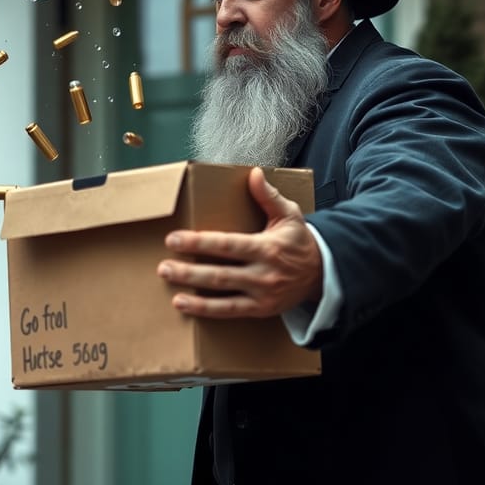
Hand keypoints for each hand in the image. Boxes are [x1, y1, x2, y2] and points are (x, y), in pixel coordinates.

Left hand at [157, 167, 322, 317]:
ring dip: (192, 289)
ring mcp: (261, 294)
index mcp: (267, 247)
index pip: (227, 245)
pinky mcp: (259, 310)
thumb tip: (253, 173)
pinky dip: (205, 309)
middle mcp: (263, 273)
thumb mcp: (289, 215)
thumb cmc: (299, 241)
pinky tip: (183, 304)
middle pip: (220, 273)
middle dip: (189, 271)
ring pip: (221, 293)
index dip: (199, 243)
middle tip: (163, 265)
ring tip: (169, 280)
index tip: (174, 239)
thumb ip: (268, 196)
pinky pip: (229, 311)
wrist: (321, 274)